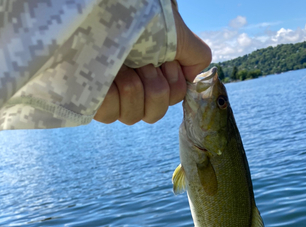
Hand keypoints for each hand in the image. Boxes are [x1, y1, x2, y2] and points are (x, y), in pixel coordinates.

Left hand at [94, 5, 210, 124]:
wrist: (104, 7)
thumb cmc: (139, 14)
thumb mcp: (175, 33)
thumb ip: (195, 56)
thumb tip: (197, 78)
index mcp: (153, 74)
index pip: (171, 100)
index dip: (173, 84)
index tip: (164, 61)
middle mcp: (132, 87)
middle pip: (153, 115)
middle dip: (154, 88)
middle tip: (144, 63)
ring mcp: (111, 95)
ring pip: (132, 117)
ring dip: (133, 88)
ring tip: (123, 65)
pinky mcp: (89, 100)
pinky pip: (108, 114)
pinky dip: (111, 94)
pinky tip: (108, 75)